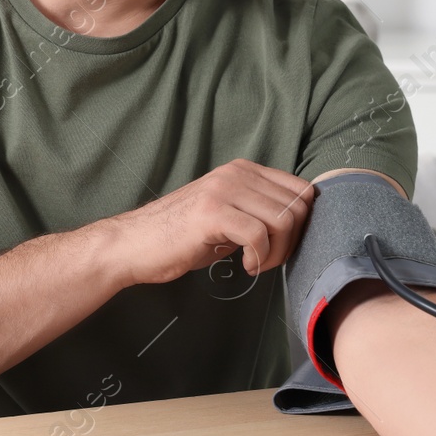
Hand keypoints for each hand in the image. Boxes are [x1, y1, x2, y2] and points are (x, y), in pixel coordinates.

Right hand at [102, 158, 314, 286]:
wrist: (133, 244)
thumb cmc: (179, 236)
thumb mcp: (226, 214)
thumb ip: (257, 211)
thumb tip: (296, 225)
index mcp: (243, 170)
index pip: (301, 190)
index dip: (303, 224)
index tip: (281, 245)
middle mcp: (236, 173)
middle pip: (298, 206)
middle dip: (291, 242)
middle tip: (267, 260)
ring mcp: (223, 190)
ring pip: (283, 220)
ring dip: (277, 252)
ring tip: (255, 263)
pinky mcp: (211, 212)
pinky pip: (259, 235)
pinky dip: (259, 258)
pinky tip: (243, 266)